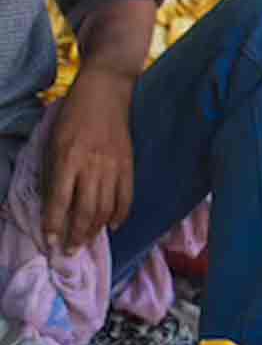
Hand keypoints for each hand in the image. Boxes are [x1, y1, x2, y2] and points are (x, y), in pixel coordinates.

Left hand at [43, 66, 135, 251]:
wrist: (107, 92)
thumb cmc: (74, 114)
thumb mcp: (54, 140)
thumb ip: (54, 171)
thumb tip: (54, 203)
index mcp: (68, 157)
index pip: (60, 200)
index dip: (54, 224)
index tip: (50, 242)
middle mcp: (92, 166)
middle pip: (85, 211)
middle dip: (76, 235)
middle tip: (70, 252)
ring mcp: (114, 168)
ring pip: (106, 209)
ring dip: (95, 230)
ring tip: (86, 243)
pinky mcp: (129, 166)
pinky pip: (126, 198)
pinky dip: (119, 216)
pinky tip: (111, 226)